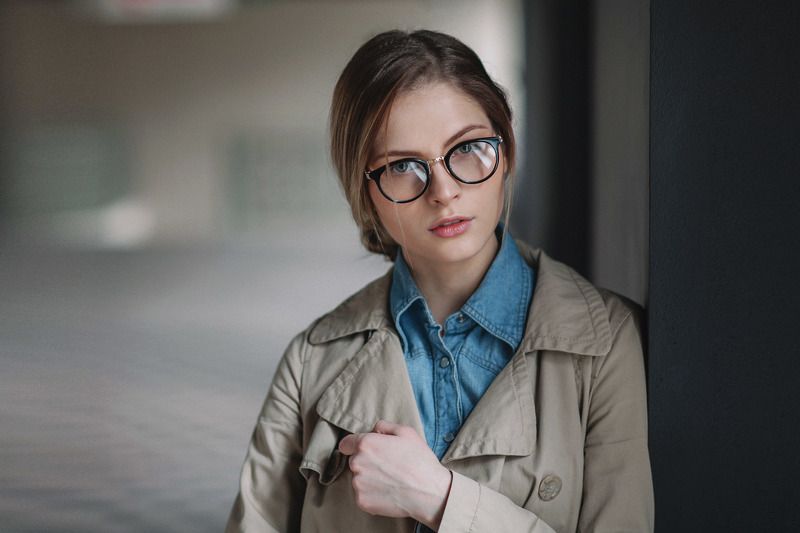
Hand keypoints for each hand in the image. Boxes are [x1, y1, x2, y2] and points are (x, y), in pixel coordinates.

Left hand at [338, 420, 452, 529]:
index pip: (346, 444)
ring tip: (390, 480)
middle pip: (354, 461)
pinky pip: (362, 495)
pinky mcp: (362, 501)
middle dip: (366, 462)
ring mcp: (358, 484)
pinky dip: (372, 494)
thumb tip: (373, 430)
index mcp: (366, 444)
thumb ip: (384, 426)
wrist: (429, 492)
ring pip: (358, 479)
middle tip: (387, 467)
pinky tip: (388, 491)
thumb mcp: (406, 432)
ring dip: (368, 479)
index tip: (365, 451)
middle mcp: (357, 463)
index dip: (354, 446)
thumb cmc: (419, 460)